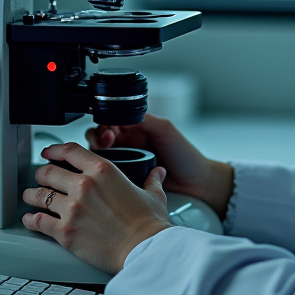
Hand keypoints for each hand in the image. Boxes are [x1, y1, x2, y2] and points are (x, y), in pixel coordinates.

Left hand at [22, 142, 171, 274]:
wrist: (144, 250)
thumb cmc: (149, 225)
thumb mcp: (153, 195)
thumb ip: (151, 180)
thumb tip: (157, 173)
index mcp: (103, 170)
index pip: (70, 151)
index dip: (54, 150)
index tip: (48, 152)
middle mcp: (84, 185)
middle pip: (48, 172)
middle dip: (42, 174)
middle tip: (41, 178)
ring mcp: (72, 208)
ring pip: (39, 195)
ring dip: (32, 195)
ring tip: (30, 196)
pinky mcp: (65, 232)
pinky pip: (38, 221)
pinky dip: (31, 219)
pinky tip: (30, 219)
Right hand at [86, 114, 233, 218]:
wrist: (197, 183)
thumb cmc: (185, 155)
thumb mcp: (165, 129)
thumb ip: (144, 118)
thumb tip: (121, 111)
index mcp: (137, 127)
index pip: (112, 119)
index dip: (105, 122)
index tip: (108, 129)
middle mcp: (129, 142)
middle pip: (101, 135)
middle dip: (98, 136)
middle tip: (106, 142)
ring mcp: (127, 160)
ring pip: (101, 154)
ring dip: (98, 153)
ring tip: (105, 156)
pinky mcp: (126, 178)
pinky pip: (108, 172)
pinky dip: (103, 170)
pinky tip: (106, 172)